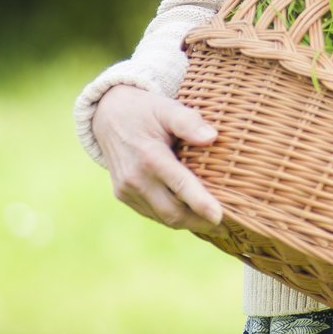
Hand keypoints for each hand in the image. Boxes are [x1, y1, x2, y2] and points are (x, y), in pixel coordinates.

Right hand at [92, 84, 223, 230]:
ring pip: (162, 217)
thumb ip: (189, 122)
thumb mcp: (167, 109)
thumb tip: (212, 137)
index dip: (201, 204)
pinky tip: (189, 214)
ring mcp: (126, 190)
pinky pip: (151, 213)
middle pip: (172, 212)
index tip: (219, 217)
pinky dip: (170, 216)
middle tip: (224, 225)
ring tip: (210, 223)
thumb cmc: (145, 110)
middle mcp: (136, 178)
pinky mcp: (122, 195)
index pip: (181, 186)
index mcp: (150, 157)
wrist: (108, 115)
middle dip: (199, 222)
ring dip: (186, 222)